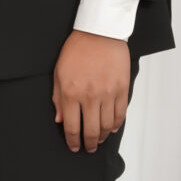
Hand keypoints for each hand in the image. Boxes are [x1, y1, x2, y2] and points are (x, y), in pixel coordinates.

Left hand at [52, 31, 130, 153]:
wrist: (99, 32)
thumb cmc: (76, 50)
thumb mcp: (59, 73)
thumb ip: (58, 98)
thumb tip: (60, 120)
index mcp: (71, 93)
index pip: (72, 127)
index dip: (73, 141)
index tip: (74, 147)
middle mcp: (90, 96)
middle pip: (91, 131)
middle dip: (89, 144)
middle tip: (89, 148)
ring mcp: (108, 93)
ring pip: (108, 125)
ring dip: (104, 136)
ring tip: (100, 139)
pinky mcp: (122, 88)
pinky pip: (120, 113)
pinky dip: (117, 124)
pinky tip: (112, 128)